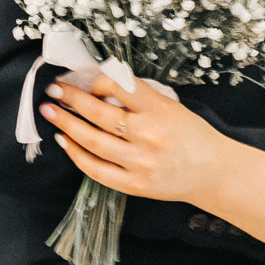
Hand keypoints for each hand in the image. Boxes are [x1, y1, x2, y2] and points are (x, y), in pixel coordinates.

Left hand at [43, 68, 227, 204]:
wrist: (213, 172)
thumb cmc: (192, 135)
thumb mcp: (171, 106)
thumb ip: (138, 97)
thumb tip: (99, 85)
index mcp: (161, 109)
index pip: (118, 85)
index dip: (93, 80)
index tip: (81, 79)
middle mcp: (150, 135)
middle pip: (99, 113)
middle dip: (70, 99)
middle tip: (52, 91)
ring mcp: (141, 163)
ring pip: (93, 141)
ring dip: (66, 124)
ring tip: (50, 113)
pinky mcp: (135, 185)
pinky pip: (97, 170)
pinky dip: (77, 155)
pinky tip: (66, 141)